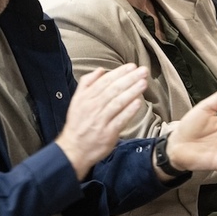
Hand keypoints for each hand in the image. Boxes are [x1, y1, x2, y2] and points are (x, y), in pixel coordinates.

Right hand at [56, 64, 147, 179]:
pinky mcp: (108, 134)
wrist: (73, 149)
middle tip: (143, 71)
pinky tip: (138, 102)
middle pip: (113, 89)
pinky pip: (120, 120)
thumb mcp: (77, 100)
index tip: (132, 66)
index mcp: (86, 98)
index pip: (105, 81)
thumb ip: (87, 83)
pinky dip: (129, 111)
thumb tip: (101, 70)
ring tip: (143, 83)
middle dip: (129, 78)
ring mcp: (101, 121)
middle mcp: (93, 107)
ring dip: (132, 91)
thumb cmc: (78, 124)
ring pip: (118, 102)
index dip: (119, 73)